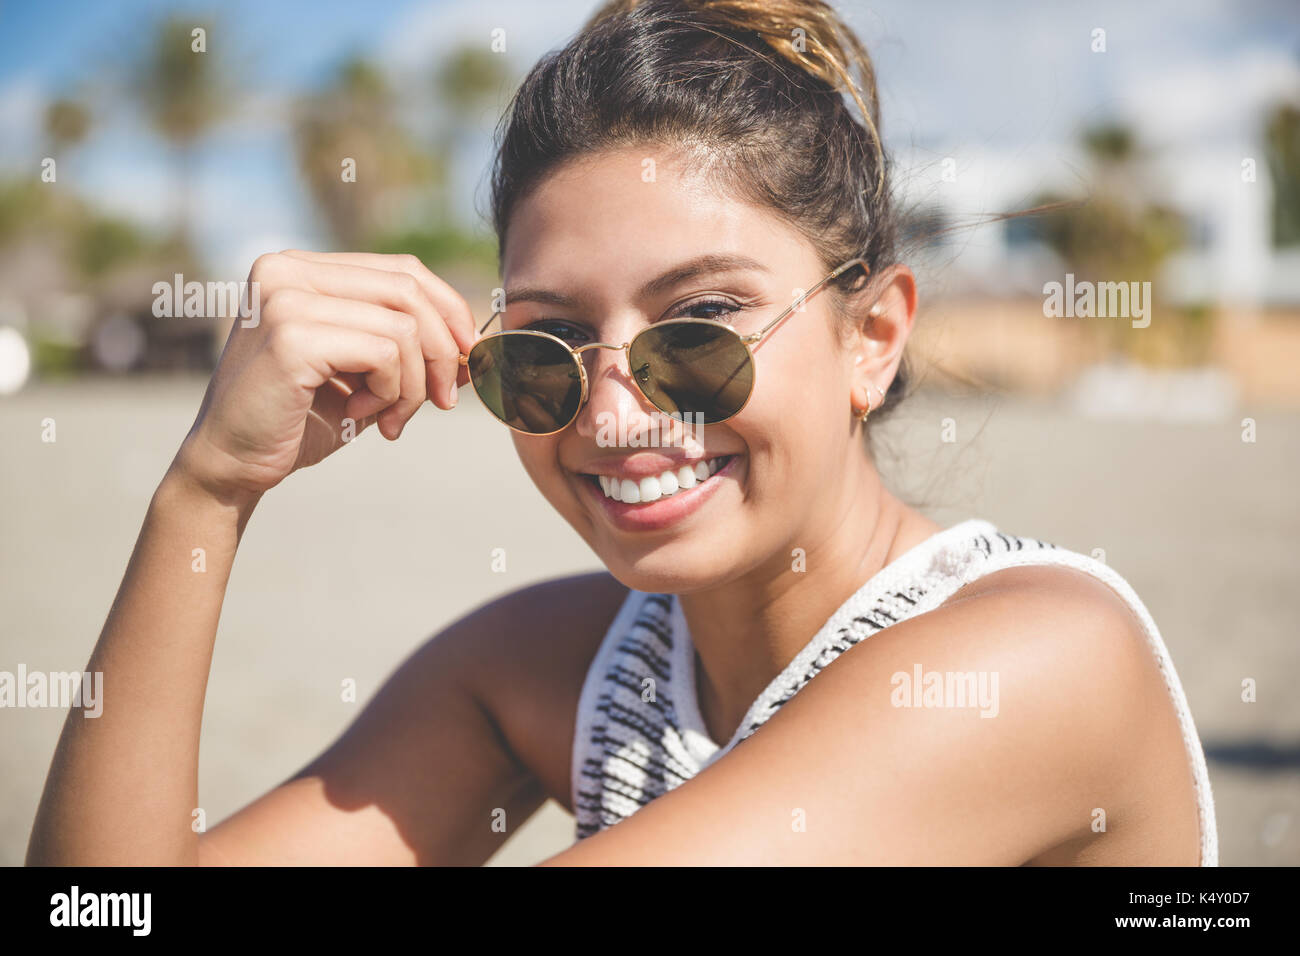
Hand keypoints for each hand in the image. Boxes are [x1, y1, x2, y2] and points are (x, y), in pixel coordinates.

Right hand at [173, 250, 476, 505]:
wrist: (230, 465)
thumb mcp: (362, 373)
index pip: (403, 270)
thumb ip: (407, 346)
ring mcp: (285, 298)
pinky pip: (385, 353)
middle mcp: (286, 270)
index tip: (465, 359)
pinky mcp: (291, 336)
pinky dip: (391, 392)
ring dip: (412, 385)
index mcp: (300, 268)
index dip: (449, 311)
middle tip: (441, 401)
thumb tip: (472, 341)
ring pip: (404, 327)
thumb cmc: (296, 420)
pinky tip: (362, 416)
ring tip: (386, 417)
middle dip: (442, 351)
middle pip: (410, 290)